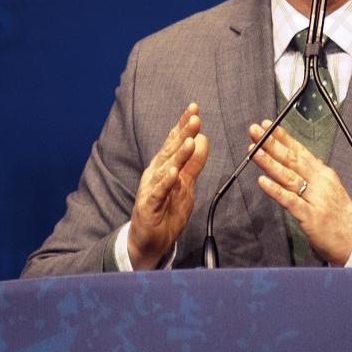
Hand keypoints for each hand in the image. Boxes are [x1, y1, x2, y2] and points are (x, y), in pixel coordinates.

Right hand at [127, 103, 208, 269]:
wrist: (149, 242)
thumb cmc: (166, 212)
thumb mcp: (186, 185)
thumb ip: (193, 164)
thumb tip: (203, 139)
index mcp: (164, 166)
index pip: (174, 142)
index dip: (183, 126)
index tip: (194, 109)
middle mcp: (156, 173)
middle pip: (170, 150)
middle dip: (183, 134)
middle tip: (195, 118)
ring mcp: (151, 189)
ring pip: (166, 169)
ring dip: (178, 155)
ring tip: (189, 141)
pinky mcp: (149, 206)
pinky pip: (159, 193)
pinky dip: (165, 182)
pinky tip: (172, 173)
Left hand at [248, 121, 351, 265]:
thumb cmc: (339, 213)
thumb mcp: (329, 187)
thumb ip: (312, 172)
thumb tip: (295, 156)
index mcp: (323, 173)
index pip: (300, 151)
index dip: (283, 137)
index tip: (268, 126)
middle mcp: (319, 182)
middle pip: (292, 160)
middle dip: (272, 144)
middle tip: (255, 131)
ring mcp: (315, 198)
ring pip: (289, 177)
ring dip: (270, 163)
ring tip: (254, 151)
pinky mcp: (310, 216)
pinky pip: (290, 201)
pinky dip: (276, 191)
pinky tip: (262, 182)